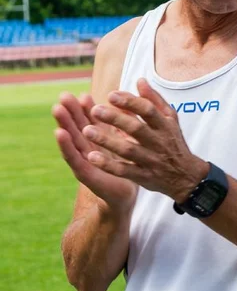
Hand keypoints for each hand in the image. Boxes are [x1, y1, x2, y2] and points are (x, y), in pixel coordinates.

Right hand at [53, 92, 137, 210]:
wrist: (126, 196)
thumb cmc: (125, 165)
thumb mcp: (124, 139)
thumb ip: (122, 121)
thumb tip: (125, 99)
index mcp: (99, 139)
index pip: (91, 120)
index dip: (86, 108)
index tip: (82, 94)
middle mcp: (88, 148)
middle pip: (78, 126)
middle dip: (70, 111)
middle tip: (63, 95)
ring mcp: (84, 161)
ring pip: (72, 139)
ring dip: (64, 124)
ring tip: (57, 109)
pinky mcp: (84, 174)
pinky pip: (73, 157)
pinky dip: (65, 145)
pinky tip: (59, 133)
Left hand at [81, 79, 207, 201]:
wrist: (187, 176)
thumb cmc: (174, 142)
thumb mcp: (171, 119)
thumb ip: (155, 99)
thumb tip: (140, 80)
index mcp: (164, 125)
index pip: (148, 110)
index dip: (130, 102)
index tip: (111, 95)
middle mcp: (158, 142)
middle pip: (136, 129)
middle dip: (115, 119)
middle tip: (95, 110)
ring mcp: (151, 160)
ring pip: (128, 150)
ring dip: (107, 140)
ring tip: (87, 130)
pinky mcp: (144, 177)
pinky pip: (124, 171)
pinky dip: (108, 165)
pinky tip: (91, 156)